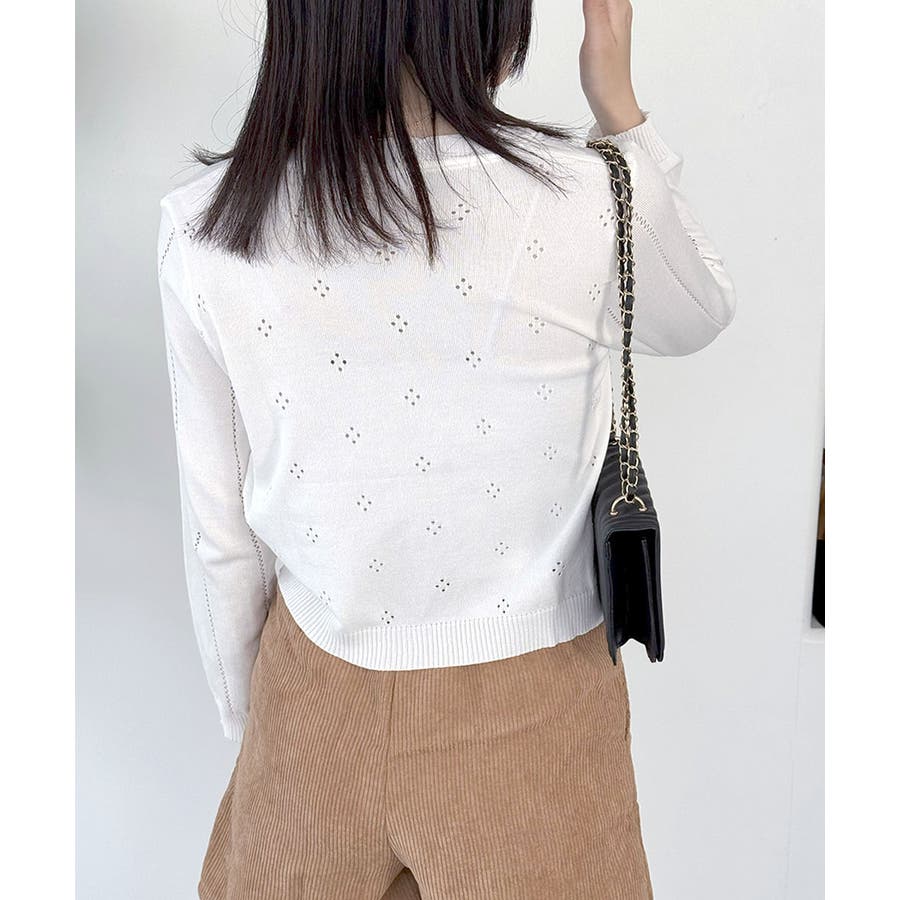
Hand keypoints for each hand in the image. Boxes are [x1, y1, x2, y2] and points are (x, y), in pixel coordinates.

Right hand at [580, 0, 644, 133]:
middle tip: (583, 5)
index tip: (585, 1)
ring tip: (583, 4)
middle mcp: (620, 6)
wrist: (612, 102)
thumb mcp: (597, 39)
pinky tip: (585, 3)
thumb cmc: (605, 77)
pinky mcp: (606, 25)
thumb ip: (594, 5)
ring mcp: (614, 16)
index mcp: (618, 6)